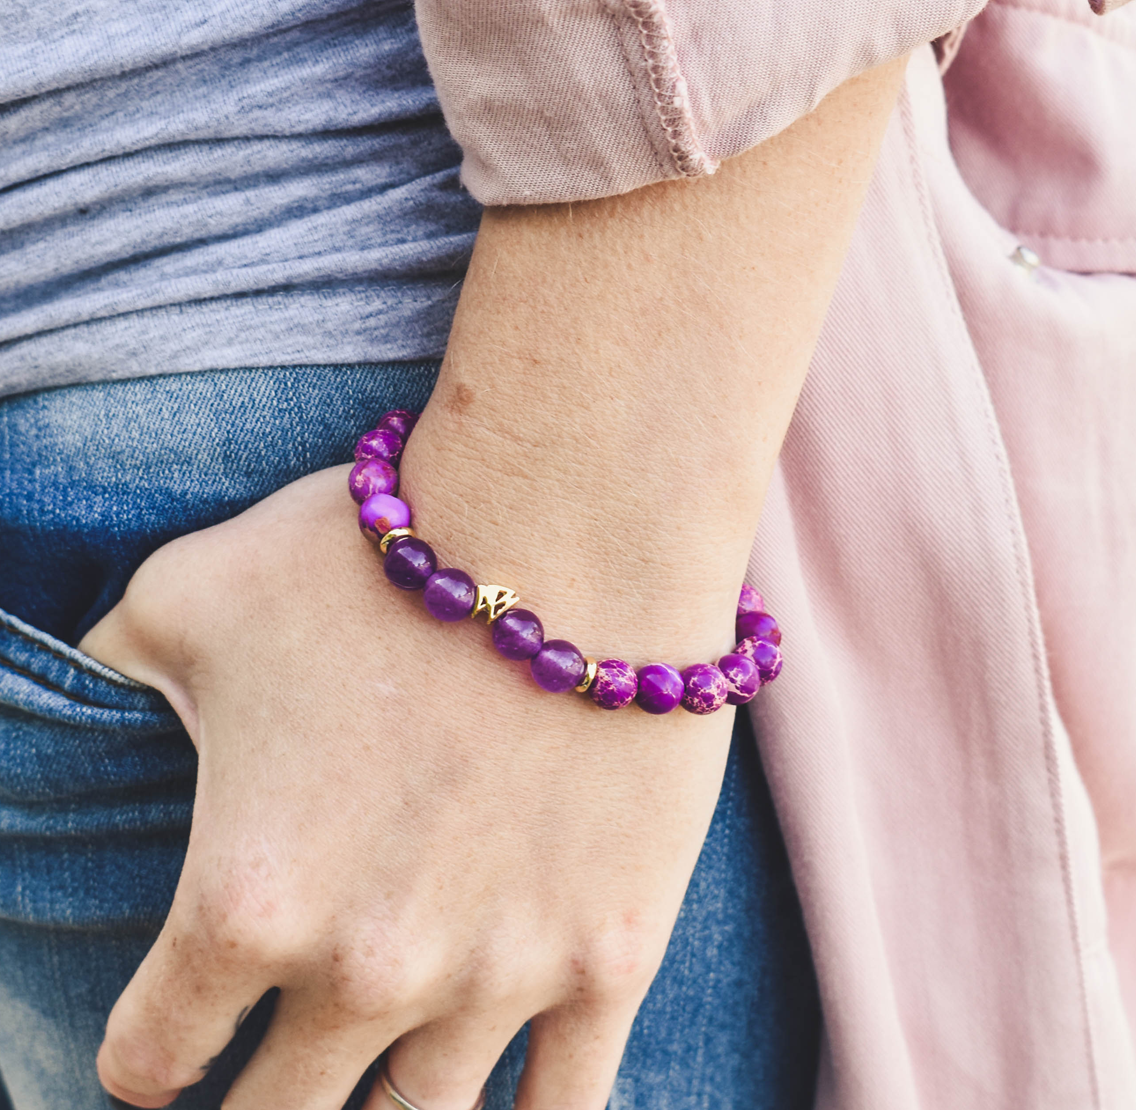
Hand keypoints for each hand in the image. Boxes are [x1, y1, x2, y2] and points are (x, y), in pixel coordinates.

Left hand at [83, 57, 905, 1108]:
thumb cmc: (376, 555)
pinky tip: (501, 1102)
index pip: (155, 1056)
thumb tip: (83, 694)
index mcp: (247, 902)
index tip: (173, 1036)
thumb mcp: (193, 594)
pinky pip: (565, 1106)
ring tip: (377, 1078)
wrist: (574, 524)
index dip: (150, 1052)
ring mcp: (501, 975)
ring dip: (382, 1104)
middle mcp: (366, 969)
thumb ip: (110, 667)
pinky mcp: (611, 954)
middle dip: (259, 1099)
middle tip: (271, 1068)